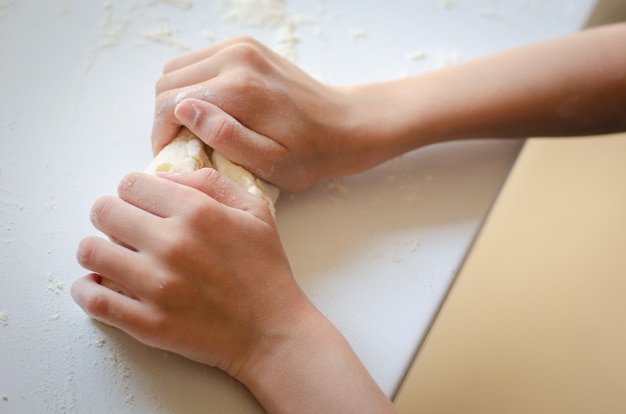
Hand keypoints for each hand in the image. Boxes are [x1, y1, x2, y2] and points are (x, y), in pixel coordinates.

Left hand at [72, 168, 396, 412]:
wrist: (271, 331)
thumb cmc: (264, 269)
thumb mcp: (254, 210)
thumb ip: (210, 182)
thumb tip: (164, 177)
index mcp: (197, 211)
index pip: (129, 184)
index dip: (133, 192)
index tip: (141, 205)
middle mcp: (172, 244)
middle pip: (103, 211)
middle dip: (111, 216)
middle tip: (125, 230)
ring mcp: (156, 285)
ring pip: (90, 251)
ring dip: (98, 250)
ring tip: (114, 257)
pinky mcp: (146, 322)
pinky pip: (92, 298)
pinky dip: (86, 289)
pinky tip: (99, 285)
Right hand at [152, 36, 366, 190]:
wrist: (344, 125)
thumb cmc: (310, 153)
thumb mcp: (270, 163)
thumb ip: (225, 138)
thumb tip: (183, 111)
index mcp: (240, 88)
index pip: (168, 104)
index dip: (160, 135)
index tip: (172, 157)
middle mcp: (236, 57)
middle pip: (167, 82)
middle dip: (165, 118)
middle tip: (183, 147)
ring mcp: (241, 47)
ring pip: (177, 69)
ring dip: (176, 100)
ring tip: (195, 130)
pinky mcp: (245, 46)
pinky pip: (198, 62)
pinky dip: (193, 86)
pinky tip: (211, 111)